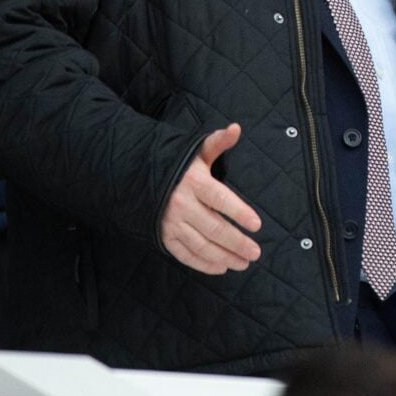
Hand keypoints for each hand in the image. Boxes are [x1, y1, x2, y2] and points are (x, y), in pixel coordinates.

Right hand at [160, 123, 262, 273]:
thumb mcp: (196, 151)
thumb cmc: (178, 164)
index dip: (239, 212)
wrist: (138, 177)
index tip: (257, 224)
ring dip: (224, 256)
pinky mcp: (164, 236)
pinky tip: (220, 267)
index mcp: (194, 182)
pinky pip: (185, 254)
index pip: (220, 199)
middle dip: (237, 242)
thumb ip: (218, 142)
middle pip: (214, 228)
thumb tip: (236, 128)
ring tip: (243, 262)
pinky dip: (203, 264)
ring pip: (201, 245)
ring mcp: (172, 223)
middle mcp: (182, 204)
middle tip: (255, 252)